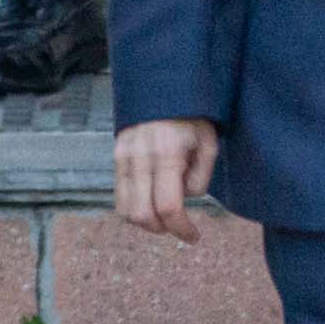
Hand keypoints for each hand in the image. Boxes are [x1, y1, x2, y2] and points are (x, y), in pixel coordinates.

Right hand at [113, 116, 222, 238]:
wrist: (163, 87)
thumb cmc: (192, 116)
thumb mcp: (209, 143)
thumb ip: (200, 177)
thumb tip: (186, 198)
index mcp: (167, 154)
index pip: (168, 207)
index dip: (182, 229)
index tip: (194, 236)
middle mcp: (139, 157)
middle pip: (142, 214)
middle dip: (162, 228)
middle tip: (179, 225)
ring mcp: (123, 157)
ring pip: (125, 210)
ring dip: (145, 221)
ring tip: (165, 213)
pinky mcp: (116, 156)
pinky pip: (119, 195)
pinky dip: (134, 207)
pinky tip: (152, 199)